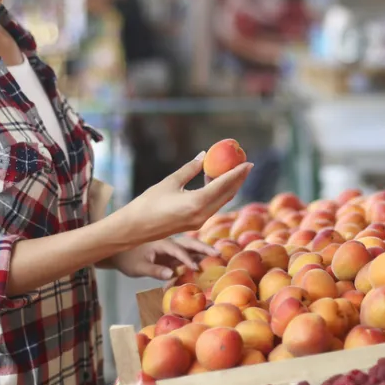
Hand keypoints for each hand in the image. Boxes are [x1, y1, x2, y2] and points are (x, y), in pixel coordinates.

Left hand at [103, 236, 216, 279]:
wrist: (117, 251)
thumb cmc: (126, 259)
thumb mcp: (138, 268)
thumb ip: (154, 270)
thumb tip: (171, 274)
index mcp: (160, 244)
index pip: (178, 250)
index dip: (187, 259)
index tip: (197, 268)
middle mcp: (167, 242)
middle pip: (189, 243)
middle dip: (203, 248)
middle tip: (218, 253)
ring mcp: (169, 247)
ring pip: (189, 246)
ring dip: (202, 249)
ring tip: (216, 254)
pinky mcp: (170, 252)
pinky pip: (185, 253)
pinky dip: (195, 255)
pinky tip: (204, 261)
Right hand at [121, 154, 252, 242]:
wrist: (135, 229)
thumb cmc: (149, 203)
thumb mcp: (170, 182)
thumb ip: (190, 169)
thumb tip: (204, 155)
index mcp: (197, 203)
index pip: (224, 185)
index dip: (237, 173)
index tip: (248, 162)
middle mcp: (202, 214)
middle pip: (227, 195)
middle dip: (238, 180)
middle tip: (245, 164)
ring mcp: (199, 221)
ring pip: (221, 201)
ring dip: (228, 186)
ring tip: (231, 170)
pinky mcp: (195, 223)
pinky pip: (212, 206)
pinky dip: (217, 193)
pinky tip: (213, 181)